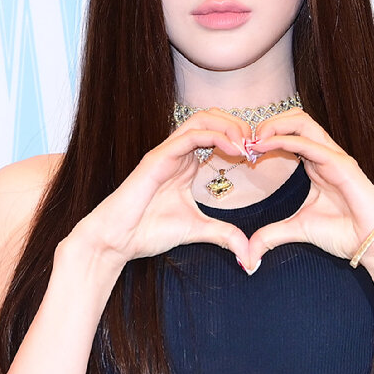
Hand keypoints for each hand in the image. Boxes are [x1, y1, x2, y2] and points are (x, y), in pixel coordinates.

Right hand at [71, 110, 252, 272]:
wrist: (116, 240)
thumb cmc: (148, 231)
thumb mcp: (198, 231)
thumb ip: (224, 235)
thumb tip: (249, 255)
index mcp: (186, 163)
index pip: (217, 133)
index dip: (241, 139)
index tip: (257, 157)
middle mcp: (177, 152)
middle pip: (213, 118)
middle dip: (239, 126)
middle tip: (256, 146)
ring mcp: (167, 152)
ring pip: (203, 118)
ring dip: (230, 126)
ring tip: (247, 145)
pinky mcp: (158, 157)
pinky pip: (191, 135)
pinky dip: (217, 136)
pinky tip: (234, 151)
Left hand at [245, 111, 373, 268]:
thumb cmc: (345, 233)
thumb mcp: (297, 230)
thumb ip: (271, 236)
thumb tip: (248, 255)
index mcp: (316, 163)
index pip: (289, 133)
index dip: (265, 137)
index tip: (243, 152)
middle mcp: (324, 154)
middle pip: (295, 119)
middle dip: (267, 123)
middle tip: (245, 142)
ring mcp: (334, 156)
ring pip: (302, 121)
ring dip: (273, 125)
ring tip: (254, 139)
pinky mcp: (341, 163)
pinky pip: (309, 142)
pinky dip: (283, 139)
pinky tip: (264, 146)